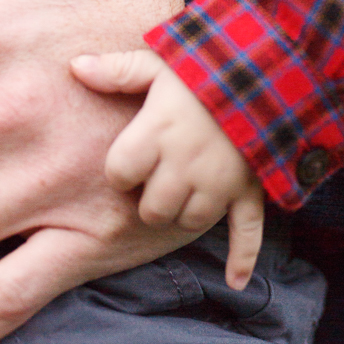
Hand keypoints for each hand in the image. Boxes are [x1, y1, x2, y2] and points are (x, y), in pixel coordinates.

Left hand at [71, 49, 264, 288]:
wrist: (270, 68)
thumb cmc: (207, 64)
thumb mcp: (160, 61)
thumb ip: (117, 69)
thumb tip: (74, 65)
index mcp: (158, 132)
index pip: (120, 172)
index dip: (120, 169)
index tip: (129, 157)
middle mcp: (185, 164)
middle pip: (151, 208)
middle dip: (148, 198)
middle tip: (155, 177)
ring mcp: (220, 182)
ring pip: (188, 222)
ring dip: (182, 213)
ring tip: (182, 193)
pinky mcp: (250, 190)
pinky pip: (248, 233)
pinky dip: (243, 259)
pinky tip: (235, 282)